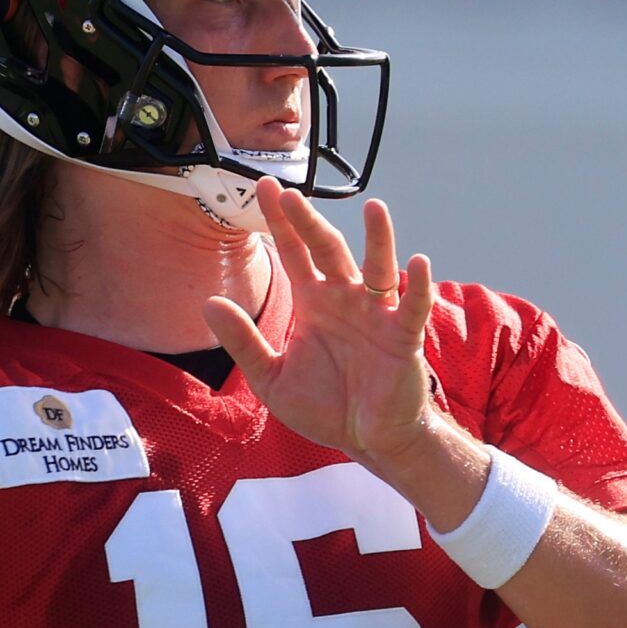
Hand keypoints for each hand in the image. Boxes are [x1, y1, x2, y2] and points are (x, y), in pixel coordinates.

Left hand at [203, 176, 437, 464]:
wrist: (366, 440)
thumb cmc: (324, 406)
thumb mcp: (271, 377)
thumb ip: (244, 341)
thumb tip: (209, 302)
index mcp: (313, 303)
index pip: (293, 253)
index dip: (280, 223)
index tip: (264, 187)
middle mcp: (345, 299)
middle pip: (327, 250)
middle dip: (307, 222)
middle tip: (288, 193)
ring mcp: (377, 315)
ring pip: (377, 268)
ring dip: (377, 238)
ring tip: (374, 208)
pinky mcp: (403, 338)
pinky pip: (412, 308)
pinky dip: (417, 286)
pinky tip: (416, 263)